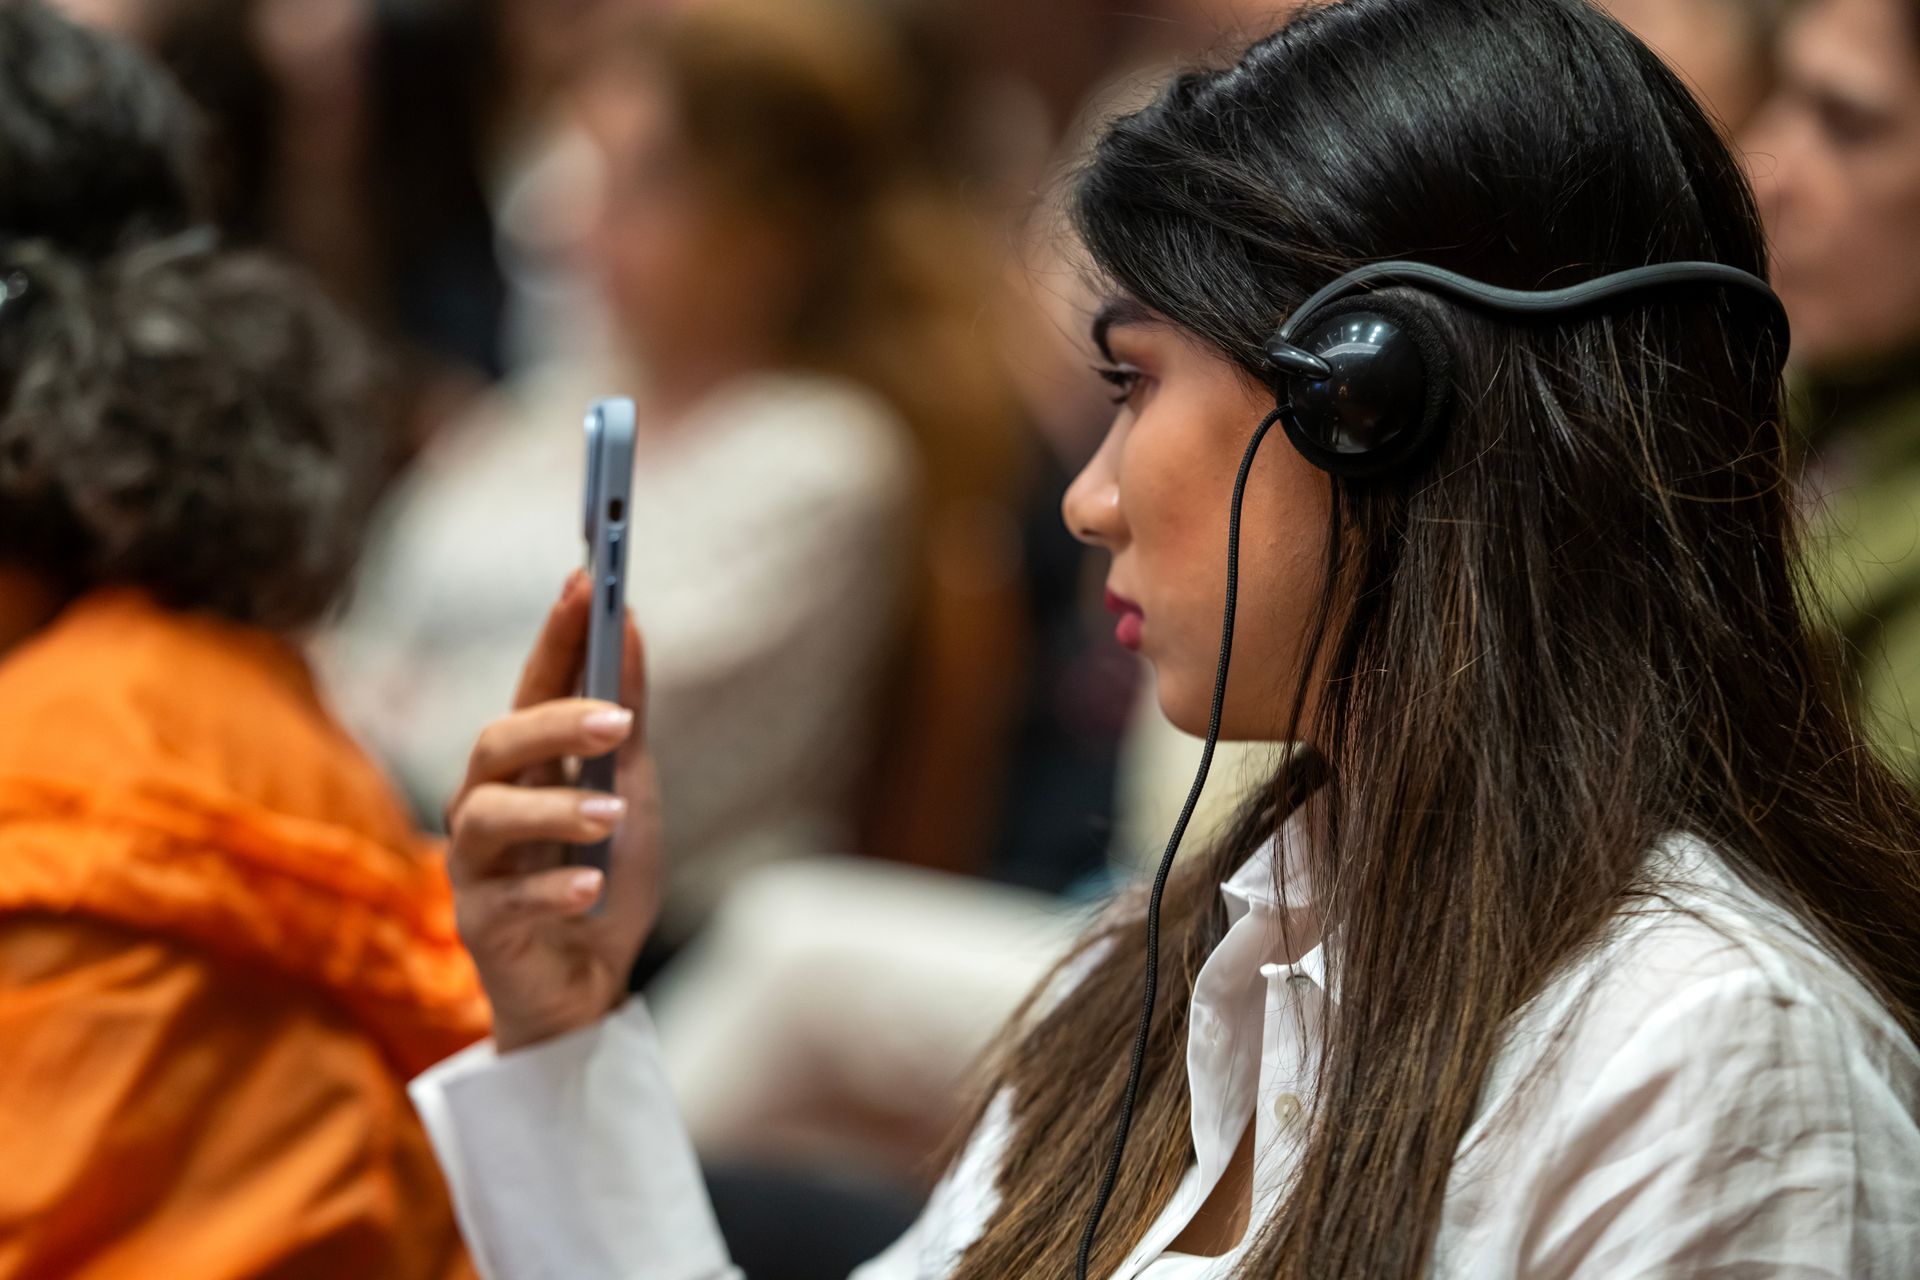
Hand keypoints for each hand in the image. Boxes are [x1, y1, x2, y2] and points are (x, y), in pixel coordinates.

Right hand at [446, 571, 660, 1051]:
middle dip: (554, 722)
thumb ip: (627, 716)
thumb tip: (631, 622)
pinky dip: (553, 890)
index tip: (585, 579)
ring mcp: (476, 867)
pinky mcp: (480, 928)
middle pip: (497, 742)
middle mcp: (485, 805)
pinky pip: (507, 902)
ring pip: (489, 818)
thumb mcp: (631, 788)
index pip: (533, 684)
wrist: (589, 990)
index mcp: (525, 766)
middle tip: (617, 719)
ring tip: (613, 814)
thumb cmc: (603, 879)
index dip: (554, 634)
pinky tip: (592, 886)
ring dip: (556, 810)